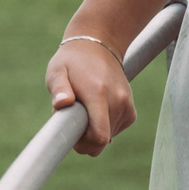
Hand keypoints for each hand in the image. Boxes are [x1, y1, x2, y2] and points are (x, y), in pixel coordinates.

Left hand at [45, 37, 133, 155]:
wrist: (99, 45)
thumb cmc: (72, 62)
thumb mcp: (57, 71)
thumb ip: (59, 89)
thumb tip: (62, 104)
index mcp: (98, 94)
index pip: (99, 137)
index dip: (83, 144)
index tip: (71, 133)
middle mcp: (117, 101)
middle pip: (101, 141)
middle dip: (84, 138)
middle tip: (73, 118)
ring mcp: (127, 106)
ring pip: (107, 137)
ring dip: (94, 130)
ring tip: (85, 109)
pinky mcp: (131, 111)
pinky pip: (115, 130)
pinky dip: (105, 126)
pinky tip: (97, 110)